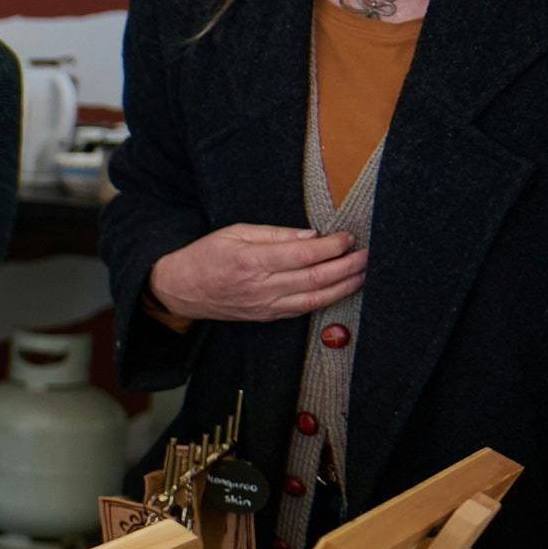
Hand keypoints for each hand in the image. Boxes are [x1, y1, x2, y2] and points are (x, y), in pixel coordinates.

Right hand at [150, 224, 365, 323]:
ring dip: (345, 286)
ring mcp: (265, 305)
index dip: (332, 246)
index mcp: (252, 261)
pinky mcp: (266, 316)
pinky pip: (303, 309)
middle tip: (367, 254)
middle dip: (348, 265)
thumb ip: (274, 234)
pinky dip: (326, 300)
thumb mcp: (234, 232)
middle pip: (316, 278)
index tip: (347, 237)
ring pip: (315, 298)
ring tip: (363, 273)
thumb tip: (311, 236)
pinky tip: (340, 290)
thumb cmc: (205, 256)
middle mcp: (261, 286)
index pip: (304, 254)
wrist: (180, 290)